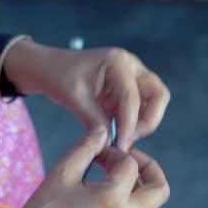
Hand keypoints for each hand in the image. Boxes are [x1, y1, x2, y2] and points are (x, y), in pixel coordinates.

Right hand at [0, 129, 169, 207]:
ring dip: (135, 184)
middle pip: (160, 191)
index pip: (130, 165)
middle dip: (150, 168)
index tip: (97, 152)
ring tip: (107, 174)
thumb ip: (87, 147)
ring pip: (146, 204)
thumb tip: (102, 132)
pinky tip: (98, 191)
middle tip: (128, 159)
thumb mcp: (63, 172)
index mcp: (112, 200)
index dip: (115, 152)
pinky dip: (124, 198)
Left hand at [5, 40, 170, 148]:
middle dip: (148, 120)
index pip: (132, 97)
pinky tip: (116, 136)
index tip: (121, 145)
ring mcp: (132, 78)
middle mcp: (131, 67)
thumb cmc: (58, 76)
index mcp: (118, 61)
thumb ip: (93, 120)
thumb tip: (111, 143)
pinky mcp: (127, 92)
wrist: (49, 69)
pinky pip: (139, 110)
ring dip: (142, 123)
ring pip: (153, 103)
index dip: (129, 124)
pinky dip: (132, 124)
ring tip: (120, 138)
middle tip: (128, 139)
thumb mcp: (73, 97)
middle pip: (158, 95)